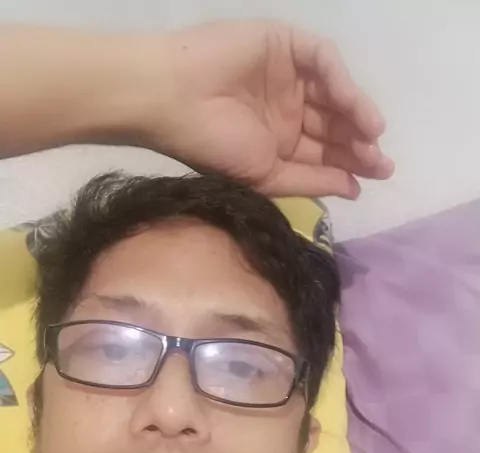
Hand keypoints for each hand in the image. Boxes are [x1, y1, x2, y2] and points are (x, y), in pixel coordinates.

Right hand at [127, 20, 393, 197]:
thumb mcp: (267, 176)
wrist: (173, 102)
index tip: (375, 178)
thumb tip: (354, 188)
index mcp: (279, 142)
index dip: (351, 163)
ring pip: (334, 92)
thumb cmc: (214, 147)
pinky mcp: (284, 44)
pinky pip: (322, 60)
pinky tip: (351, 104)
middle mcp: (287, 108)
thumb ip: (311, 181)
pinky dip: (340, 80)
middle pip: (334, 124)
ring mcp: (287, 75)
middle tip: (380, 160)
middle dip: (359, 142)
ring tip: (372, 135)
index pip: (324, 152)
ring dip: (356, 112)